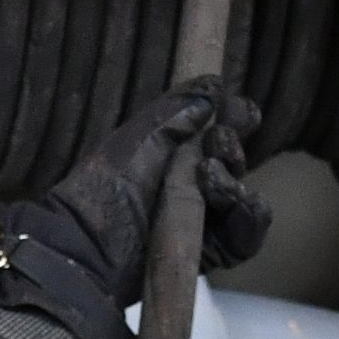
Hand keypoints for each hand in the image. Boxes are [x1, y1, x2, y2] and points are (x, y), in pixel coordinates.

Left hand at [44, 81, 273, 303]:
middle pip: (234, 162)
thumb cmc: (106, 187)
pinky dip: (248, 213)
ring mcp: (205, 222)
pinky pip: (248, 235)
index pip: (217, 134)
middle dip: (229, 146)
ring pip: (245, 197)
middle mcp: (192, 187)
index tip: (234, 109)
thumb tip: (215, 84)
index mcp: (172, 156)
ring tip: (209, 173)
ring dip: (234, 179)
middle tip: (214, 142)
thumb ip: (178, 110)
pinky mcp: (214, 254)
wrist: (90, 246)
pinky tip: (229, 197)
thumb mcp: (140, 138)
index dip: (233, 120)